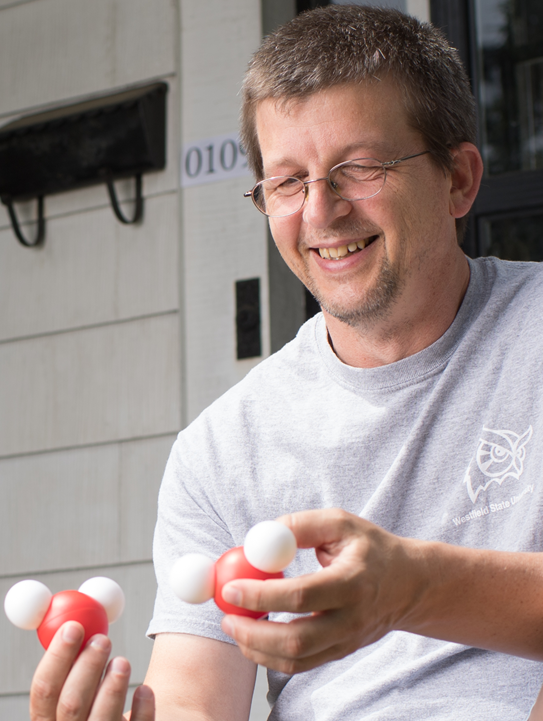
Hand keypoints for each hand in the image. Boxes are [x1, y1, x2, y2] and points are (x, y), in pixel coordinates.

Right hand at [30, 621, 154, 719]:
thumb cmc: (95, 701)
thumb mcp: (78, 684)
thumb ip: (73, 658)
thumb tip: (77, 619)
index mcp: (47, 719)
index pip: (44, 691)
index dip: (57, 657)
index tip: (74, 626)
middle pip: (71, 705)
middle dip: (87, 668)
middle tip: (103, 639)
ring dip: (112, 687)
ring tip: (122, 662)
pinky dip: (142, 709)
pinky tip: (143, 691)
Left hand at [220, 508, 425, 673]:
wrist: (410, 585)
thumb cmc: (371, 548)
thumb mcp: (341, 523)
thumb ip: (301, 525)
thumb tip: (260, 536)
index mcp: (352, 582)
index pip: (301, 596)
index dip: (261, 595)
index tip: (231, 588)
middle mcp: (351, 619)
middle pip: (295, 640)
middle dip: (252, 633)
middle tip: (225, 616)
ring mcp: (347, 641)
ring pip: (295, 660)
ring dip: (256, 649)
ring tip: (233, 626)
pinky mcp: (340, 652)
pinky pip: (301, 664)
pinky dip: (270, 656)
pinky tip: (253, 638)